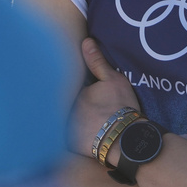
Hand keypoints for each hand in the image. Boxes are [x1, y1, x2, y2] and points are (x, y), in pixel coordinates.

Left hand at [70, 37, 140, 158]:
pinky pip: (62, 138)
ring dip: (60, 117)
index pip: (65, 85)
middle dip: (62, 100)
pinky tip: (69, 132)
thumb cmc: (121, 106)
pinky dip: (64, 135)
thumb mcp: (113, 79)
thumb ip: (97, 61)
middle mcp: (65, 111)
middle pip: (62, 102)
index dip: (68, 83)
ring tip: (67, 115)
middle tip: (67, 99)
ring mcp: (65, 129)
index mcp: (73, 93)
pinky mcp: (68, 145)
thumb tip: (85, 41)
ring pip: (59, 119)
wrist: (127, 140)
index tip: (73, 83)